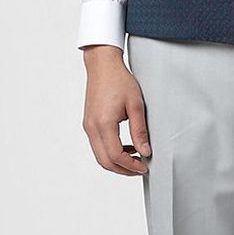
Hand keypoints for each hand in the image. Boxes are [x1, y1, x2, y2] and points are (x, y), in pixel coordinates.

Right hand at [80, 46, 151, 175]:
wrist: (103, 65)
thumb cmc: (119, 80)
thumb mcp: (136, 105)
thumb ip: (140, 131)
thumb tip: (145, 151)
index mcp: (104, 123)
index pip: (115, 155)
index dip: (131, 165)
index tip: (145, 166)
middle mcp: (92, 127)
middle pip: (105, 161)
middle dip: (123, 169)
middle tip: (140, 168)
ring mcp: (88, 126)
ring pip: (100, 155)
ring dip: (117, 162)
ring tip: (136, 159)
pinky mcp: (89, 123)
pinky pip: (98, 145)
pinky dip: (111, 152)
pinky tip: (126, 147)